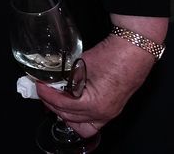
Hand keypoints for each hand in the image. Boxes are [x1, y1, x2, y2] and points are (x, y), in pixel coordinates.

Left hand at [38, 22, 163, 136]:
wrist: (134, 50)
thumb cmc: (111, 56)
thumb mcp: (81, 65)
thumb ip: (65, 77)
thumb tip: (52, 81)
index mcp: (94, 104)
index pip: (63, 105)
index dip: (47, 95)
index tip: (39, 86)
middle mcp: (103, 114)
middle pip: (70, 117)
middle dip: (53, 104)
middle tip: (44, 91)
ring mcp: (109, 114)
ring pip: (81, 124)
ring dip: (65, 113)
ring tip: (55, 99)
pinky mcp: (112, 109)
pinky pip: (93, 122)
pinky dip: (79, 117)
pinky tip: (70, 105)